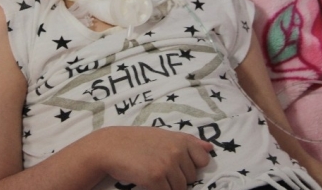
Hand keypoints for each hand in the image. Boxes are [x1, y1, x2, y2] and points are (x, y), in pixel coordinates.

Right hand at [89, 126, 212, 189]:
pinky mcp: (156, 177)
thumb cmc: (137, 141)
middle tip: (159, 167)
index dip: (192, 166)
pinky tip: (147, 181)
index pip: (203, 160)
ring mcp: (167, 164)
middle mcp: (177, 150)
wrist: (111, 146)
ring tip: (153, 174)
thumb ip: (188, 142)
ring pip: (181, 188)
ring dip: (168, 187)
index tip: (178, 165)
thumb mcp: (163, 136)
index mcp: (181, 139)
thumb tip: (211, 148)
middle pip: (191, 178)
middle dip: (177, 177)